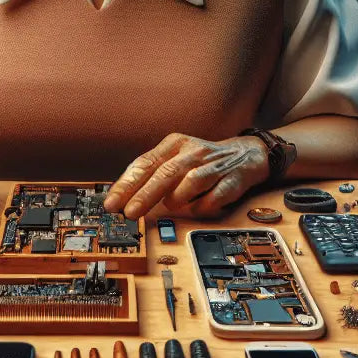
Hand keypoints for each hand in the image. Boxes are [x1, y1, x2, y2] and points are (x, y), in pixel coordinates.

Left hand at [102, 134, 268, 218]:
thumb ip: (152, 174)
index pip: (145, 163)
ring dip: (177, 198)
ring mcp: (213, 165)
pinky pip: (214, 197)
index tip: (112, 203)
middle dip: (145, 195)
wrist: (245, 154)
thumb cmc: (202, 160)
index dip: (127, 184)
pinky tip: (197, 208)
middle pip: (165, 173)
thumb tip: (123, 198)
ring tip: (171, 205)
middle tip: (130, 213)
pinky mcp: (232, 180)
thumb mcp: (175, 158)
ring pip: (191, 181)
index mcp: (174, 144)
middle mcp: (192, 151)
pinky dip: (202, 206)